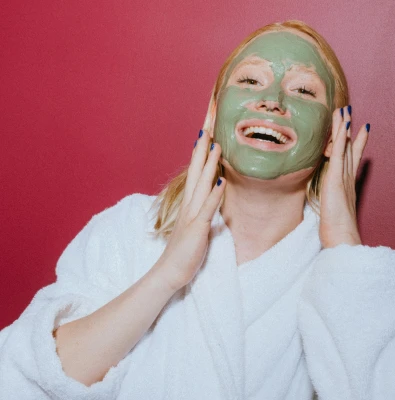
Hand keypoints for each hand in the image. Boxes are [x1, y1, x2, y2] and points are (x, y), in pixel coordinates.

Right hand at [154, 130, 225, 291]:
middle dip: (203, 149)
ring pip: (201, 184)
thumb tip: (217, 195)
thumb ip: (207, 209)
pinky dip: (214, 194)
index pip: (196, 172)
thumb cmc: (184, 250)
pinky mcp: (196, 228)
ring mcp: (192, 215)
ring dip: (209, 165)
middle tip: (208, 128)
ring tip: (217, 146)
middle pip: (196, 171)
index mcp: (190, 203)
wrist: (169, 272)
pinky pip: (207, 208)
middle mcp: (190, 204)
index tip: (207, 134)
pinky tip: (221, 180)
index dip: (201, 153)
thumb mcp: (198, 225)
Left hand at [319, 106, 368, 247]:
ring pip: (344, 147)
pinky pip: (339, 153)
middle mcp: (347, 178)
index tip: (359, 129)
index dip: (355, 144)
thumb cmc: (336, 232)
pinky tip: (342, 125)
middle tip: (349, 112)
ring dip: (344, 127)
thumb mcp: (332, 213)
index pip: (350, 160)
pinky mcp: (336, 178)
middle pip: (348, 148)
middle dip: (348, 130)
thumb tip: (328, 201)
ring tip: (345, 110)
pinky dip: (341, 138)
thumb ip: (331, 204)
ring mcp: (343, 177)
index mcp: (346, 186)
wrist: (342, 239)